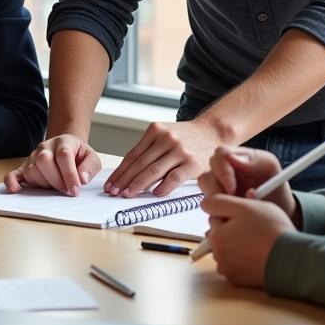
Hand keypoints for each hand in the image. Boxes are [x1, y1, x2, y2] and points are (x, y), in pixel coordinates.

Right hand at [3, 135, 101, 195]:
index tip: (75, 190)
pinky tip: (15, 189)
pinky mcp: (24, 167)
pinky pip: (13, 173)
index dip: (69, 174)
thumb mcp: (92, 158)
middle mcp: (45, 147)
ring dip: (43, 184)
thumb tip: (81, 179)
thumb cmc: (79, 156)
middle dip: (56, 180)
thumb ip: (89, 168)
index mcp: (63, 142)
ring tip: (54, 187)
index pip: (63, 156)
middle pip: (44, 161)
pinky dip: (12, 182)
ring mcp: (33, 156)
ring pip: (32, 169)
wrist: (66, 148)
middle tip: (66, 191)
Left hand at [104, 119, 223, 197]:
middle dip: (124, 180)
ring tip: (127, 194)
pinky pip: (173, 178)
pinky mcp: (193, 163)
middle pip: (140, 163)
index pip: (132, 154)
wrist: (214, 132)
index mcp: (155, 130)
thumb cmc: (186, 137)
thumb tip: (127, 172)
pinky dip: (162, 187)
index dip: (120, 171)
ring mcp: (180, 150)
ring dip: (138, 185)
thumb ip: (150, 149)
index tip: (110, 183)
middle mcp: (166, 138)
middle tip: (113, 191)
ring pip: (153, 171)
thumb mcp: (165, 134)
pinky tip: (154, 194)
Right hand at [198, 146, 298, 222]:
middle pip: (206, 175)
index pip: (219, 155)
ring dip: (216, 203)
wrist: (279, 211)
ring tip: (233, 212)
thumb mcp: (271, 168)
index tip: (231, 189)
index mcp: (234, 157)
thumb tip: (232, 158)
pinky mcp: (216, 204)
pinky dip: (218, 214)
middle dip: (216, 191)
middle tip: (230, 205)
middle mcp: (221, 171)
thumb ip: (255, 159)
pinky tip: (231, 218)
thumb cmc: (275, 186)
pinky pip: (208, 208)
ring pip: (205, 193)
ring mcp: (217, 188)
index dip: (222, 171)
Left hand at [200, 194, 294, 288]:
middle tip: (253, 228)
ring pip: (228, 249)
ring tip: (258, 242)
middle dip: (232, 229)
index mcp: (216, 236)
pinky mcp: (239, 281)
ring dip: (237, 245)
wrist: (294, 259)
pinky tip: (258, 255)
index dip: (231, 213)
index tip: (246, 216)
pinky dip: (243, 260)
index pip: (215, 216)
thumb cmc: (272, 231)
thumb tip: (206, 204)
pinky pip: (236, 264)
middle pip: (220, 233)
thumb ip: (220, 201)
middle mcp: (218, 256)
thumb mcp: (245, 206)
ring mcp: (229, 270)